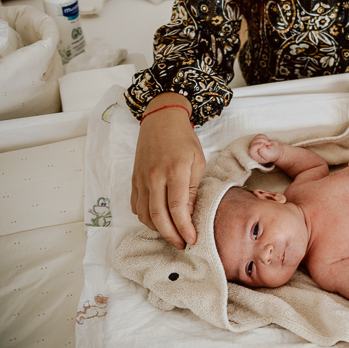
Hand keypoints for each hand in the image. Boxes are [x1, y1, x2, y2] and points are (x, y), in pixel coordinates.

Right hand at [130, 96, 204, 249]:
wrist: (161, 121)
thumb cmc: (184, 139)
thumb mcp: (197, 161)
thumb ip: (193, 188)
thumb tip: (190, 213)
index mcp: (174, 171)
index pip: (177, 208)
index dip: (184, 227)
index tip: (192, 239)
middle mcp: (154, 177)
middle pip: (158, 216)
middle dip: (171, 235)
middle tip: (182, 244)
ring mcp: (141, 179)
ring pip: (145, 214)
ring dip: (158, 229)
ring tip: (172, 234)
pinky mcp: (134, 180)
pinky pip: (137, 206)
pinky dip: (146, 218)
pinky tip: (158, 220)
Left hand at [249, 134, 281, 163]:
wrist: (276, 150)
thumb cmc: (272, 154)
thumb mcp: (269, 155)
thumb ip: (262, 151)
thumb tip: (260, 144)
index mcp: (256, 156)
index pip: (251, 151)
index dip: (256, 146)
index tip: (263, 144)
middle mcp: (254, 151)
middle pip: (253, 143)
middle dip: (262, 141)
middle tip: (268, 143)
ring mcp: (255, 145)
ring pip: (256, 138)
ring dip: (263, 139)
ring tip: (268, 143)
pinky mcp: (257, 140)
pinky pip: (258, 136)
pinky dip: (264, 137)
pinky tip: (266, 141)